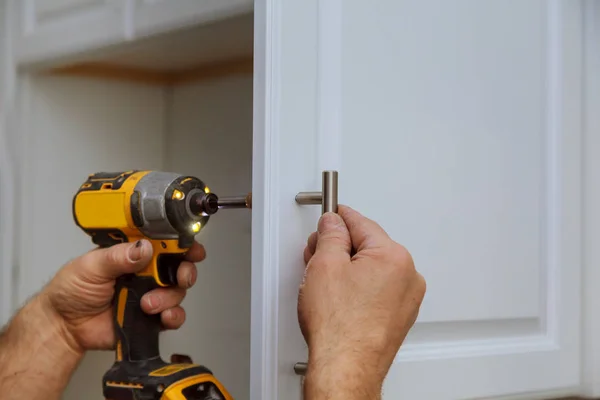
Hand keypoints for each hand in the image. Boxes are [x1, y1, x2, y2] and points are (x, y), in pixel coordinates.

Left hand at [41, 239, 204, 351]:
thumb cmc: (71, 292)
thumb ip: (118, 256)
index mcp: (133, 253)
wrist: (64, 327)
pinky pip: (173, 316)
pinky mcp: (151, 317)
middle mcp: (146, 272)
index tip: (188, 247)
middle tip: (179, 275)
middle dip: (185, 269)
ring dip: (169, 296)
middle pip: (179, 266)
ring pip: (178, 291)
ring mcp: (150, 294)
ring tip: (148, 303)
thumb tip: (143, 248)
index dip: (181, 243)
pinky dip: (174, 316)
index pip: (164, 243)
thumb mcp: (91, 266)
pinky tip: (162, 315)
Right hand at [299, 205, 425, 397]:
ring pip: (372, 269)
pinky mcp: (398, 317)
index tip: (330, 216)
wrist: (346, 368)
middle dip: (340, 247)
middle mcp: (408, 276)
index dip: (338, 218)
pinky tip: (338, 298)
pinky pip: (378, 289)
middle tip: (316, 254)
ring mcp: (406, 299)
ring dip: (348, 268)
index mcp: (394, 257)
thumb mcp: (324, 265)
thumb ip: (330, 235)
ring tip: (323, 282)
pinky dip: (359, 287)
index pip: (361, 223)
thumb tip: (333, 224)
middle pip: (368, 246)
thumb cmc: (339, 327)